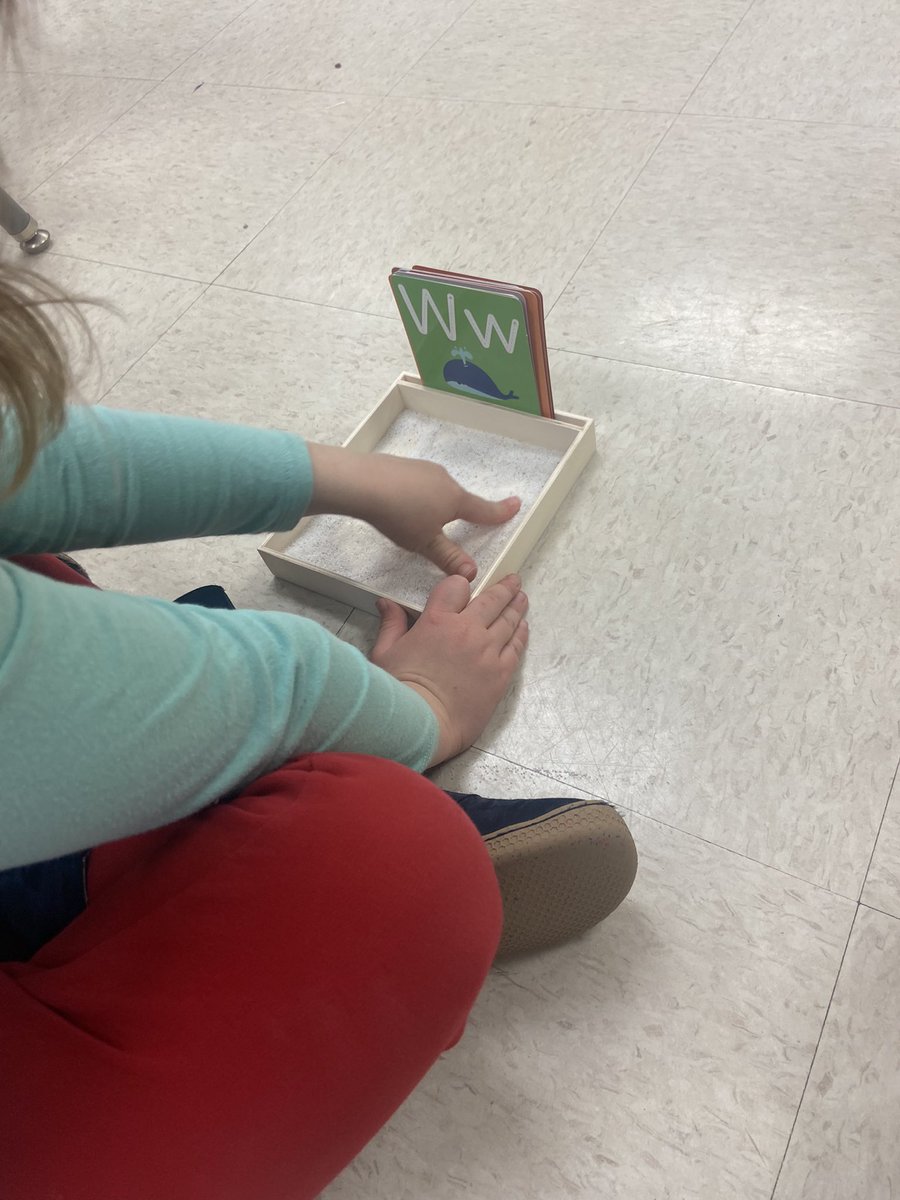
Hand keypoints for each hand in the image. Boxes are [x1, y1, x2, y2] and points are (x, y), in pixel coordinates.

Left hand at [307, 443, 520, 580]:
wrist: (361, 482)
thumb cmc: (399, 515)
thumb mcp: (425, 543)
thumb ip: (448, 557)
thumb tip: (473, 573)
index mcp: (455, 499)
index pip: (483, 510)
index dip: (501, 512)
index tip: (516, 504)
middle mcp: (444, 480)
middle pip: (458, 498)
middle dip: (459, 511)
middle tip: (456, 522)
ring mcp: (423, 469)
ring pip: (437, 489)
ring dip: (434, 502)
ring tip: (418, 517)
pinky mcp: (403, 465)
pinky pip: (418, 482)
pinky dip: (416, 494)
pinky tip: (400, 503)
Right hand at [371, 573, 528, 766]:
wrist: (422, 725)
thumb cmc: (398, 692)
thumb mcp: (386, 653)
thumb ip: (391, 625)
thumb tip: (386, 603)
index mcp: (437, 620)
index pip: (456, 586)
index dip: (460, 584)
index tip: (463, 587)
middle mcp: (467, 630)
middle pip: (492, 600)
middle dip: (504, 587)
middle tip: (513, 580)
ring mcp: (487, 652)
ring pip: (508, 621)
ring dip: (516, 607)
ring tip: (522, 598)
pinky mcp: (500, 674)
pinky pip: (516, 647)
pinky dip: (521, 634)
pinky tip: (523, 628)